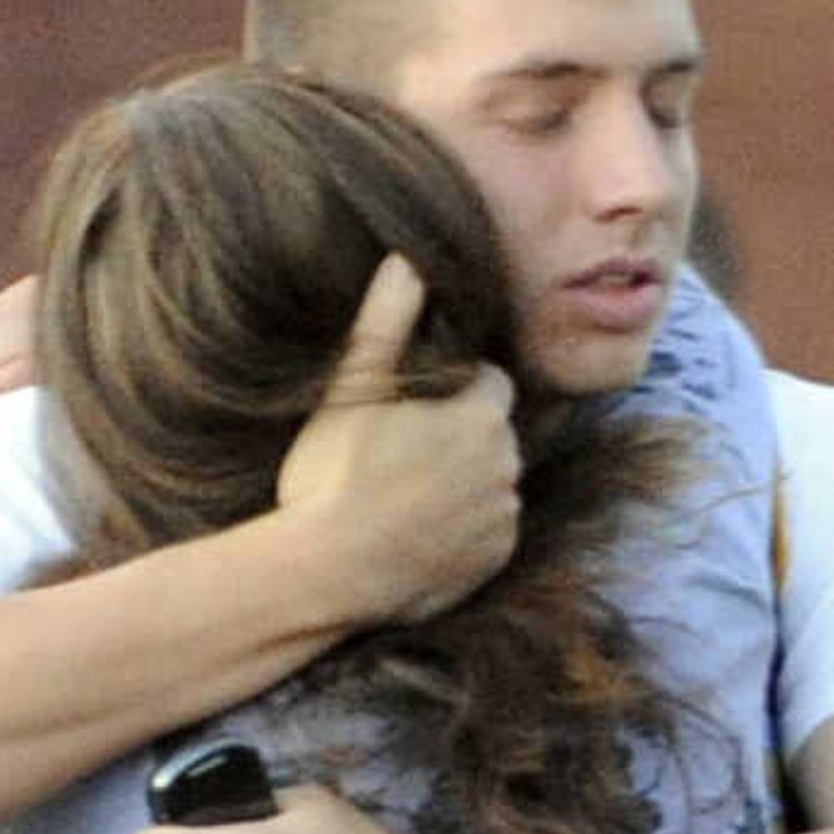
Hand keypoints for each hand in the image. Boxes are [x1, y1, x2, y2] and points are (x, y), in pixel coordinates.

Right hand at [271, 255, 522, 625]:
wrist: (327, 572)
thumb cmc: (333, 475)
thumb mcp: (352, 389)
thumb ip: (386, 324)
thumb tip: (408, 262)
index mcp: (480, 418)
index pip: (493, 382)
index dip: (459, 387)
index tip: (420, 404)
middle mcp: (507, 467)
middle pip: (495, 435)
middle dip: (463, 436)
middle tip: (404, 451)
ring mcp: (503, 518)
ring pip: (493, 484)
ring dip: (465, 483)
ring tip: (407, 493)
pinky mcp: (494, 562)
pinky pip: (490, 533)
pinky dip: (466, 530)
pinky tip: (418, 531)